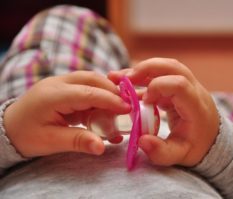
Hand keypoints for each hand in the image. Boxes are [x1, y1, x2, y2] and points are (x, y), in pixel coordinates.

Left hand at [4, 71, 130, 157]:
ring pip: (90, 80)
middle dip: (112, 91)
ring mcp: (60, 82)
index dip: (110, 100)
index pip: (88, 93)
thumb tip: (102, 147)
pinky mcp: (63, 87)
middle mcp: (58, 83)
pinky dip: (98, 96)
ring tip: (117, 108)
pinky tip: (104, 109)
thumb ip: (78, 141)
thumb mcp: (51, 141)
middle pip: (92, 79)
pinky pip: (85, 87)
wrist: (7, 128)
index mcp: (53, 95)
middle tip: (127, 106)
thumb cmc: (27, 135)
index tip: (128, 108)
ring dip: (106, 92)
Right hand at [109, 58, 218, 166]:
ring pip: (166, 66)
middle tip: (126, 78)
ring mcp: (187, 85)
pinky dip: (145, 77)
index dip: (158, 87)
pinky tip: (129, 85)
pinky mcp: (179, 86)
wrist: (209, 139)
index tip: (145, 101)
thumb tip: (141, 140)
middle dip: (147, 68)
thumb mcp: (178, 155)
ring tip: (122, 78)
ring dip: (144, 69)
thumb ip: (160, 152)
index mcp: (196, 107)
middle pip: (172, 66)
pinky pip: (162, 74)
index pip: (179, 84)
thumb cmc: (195, 146)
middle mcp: (194, 90)